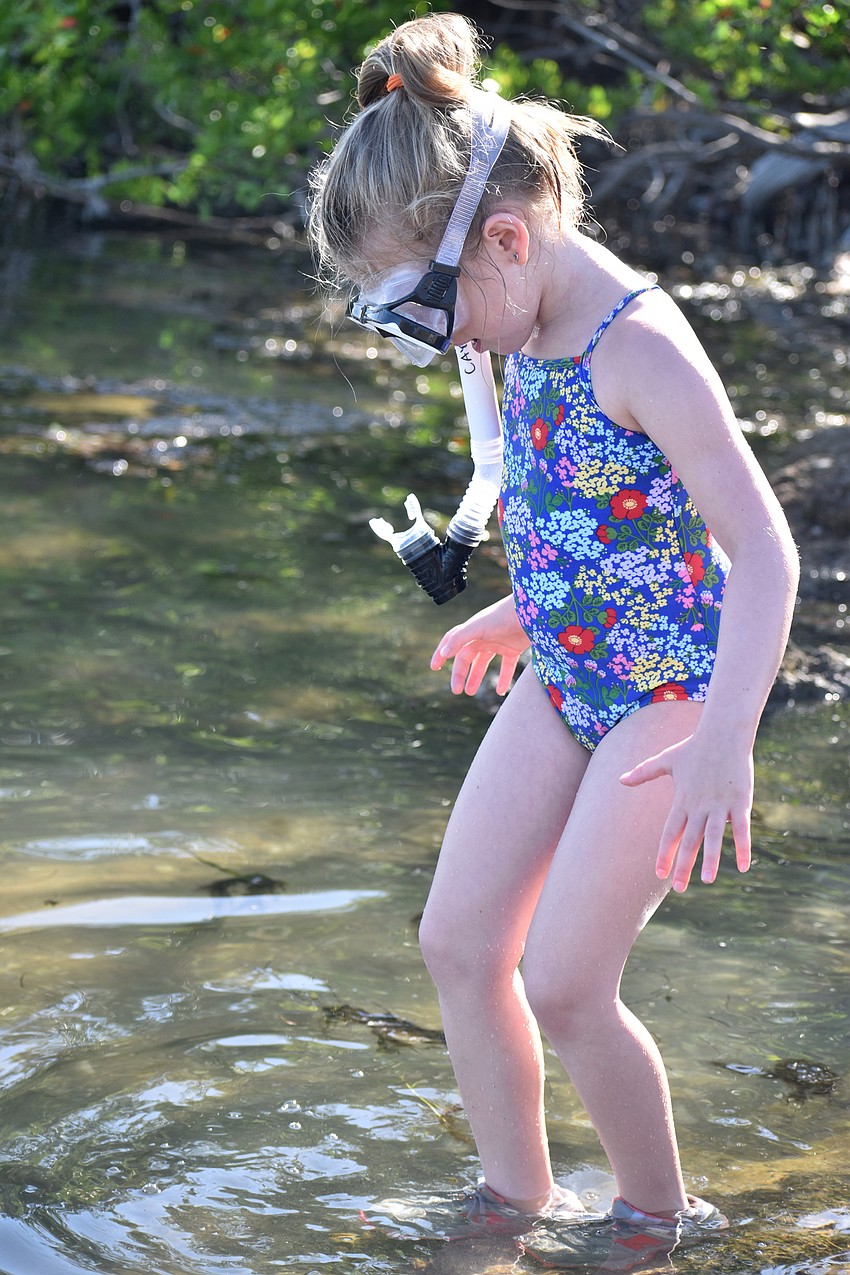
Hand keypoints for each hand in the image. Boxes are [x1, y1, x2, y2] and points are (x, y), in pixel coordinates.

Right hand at [430, 594, 529, 696]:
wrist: (532, 612)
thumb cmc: (503, 616)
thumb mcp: (478, 627)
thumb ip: (459, 639)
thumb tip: (443, 653)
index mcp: (472, 630)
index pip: (451, 642)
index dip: (441, 654)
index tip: (434, 668)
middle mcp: (483, 636)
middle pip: (466, 657)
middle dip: (460, 673)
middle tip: (457, 690)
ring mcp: (498, 643)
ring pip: (483, 663)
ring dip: (476, 677)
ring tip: (470, 692)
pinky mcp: (513, 649)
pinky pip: (506, 667)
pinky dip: (503, 679)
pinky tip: (500, 692)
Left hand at [619, 733, 753, 891]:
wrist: (723, 732)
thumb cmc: (694, 747)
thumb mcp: (666, 760)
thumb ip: (644, 772)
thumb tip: (620, 779)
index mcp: (682, 799)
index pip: (670, 832)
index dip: (665, 853)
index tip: (659, 873)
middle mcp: (699, 805)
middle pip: (689, 840)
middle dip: (683, 865)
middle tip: (679, 889)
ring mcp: (720, 804)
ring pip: (714, 837)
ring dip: (710, 859)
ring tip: (707, 880)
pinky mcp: (741, 801)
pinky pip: (742, 829)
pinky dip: (743, 847)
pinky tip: (744, 867)